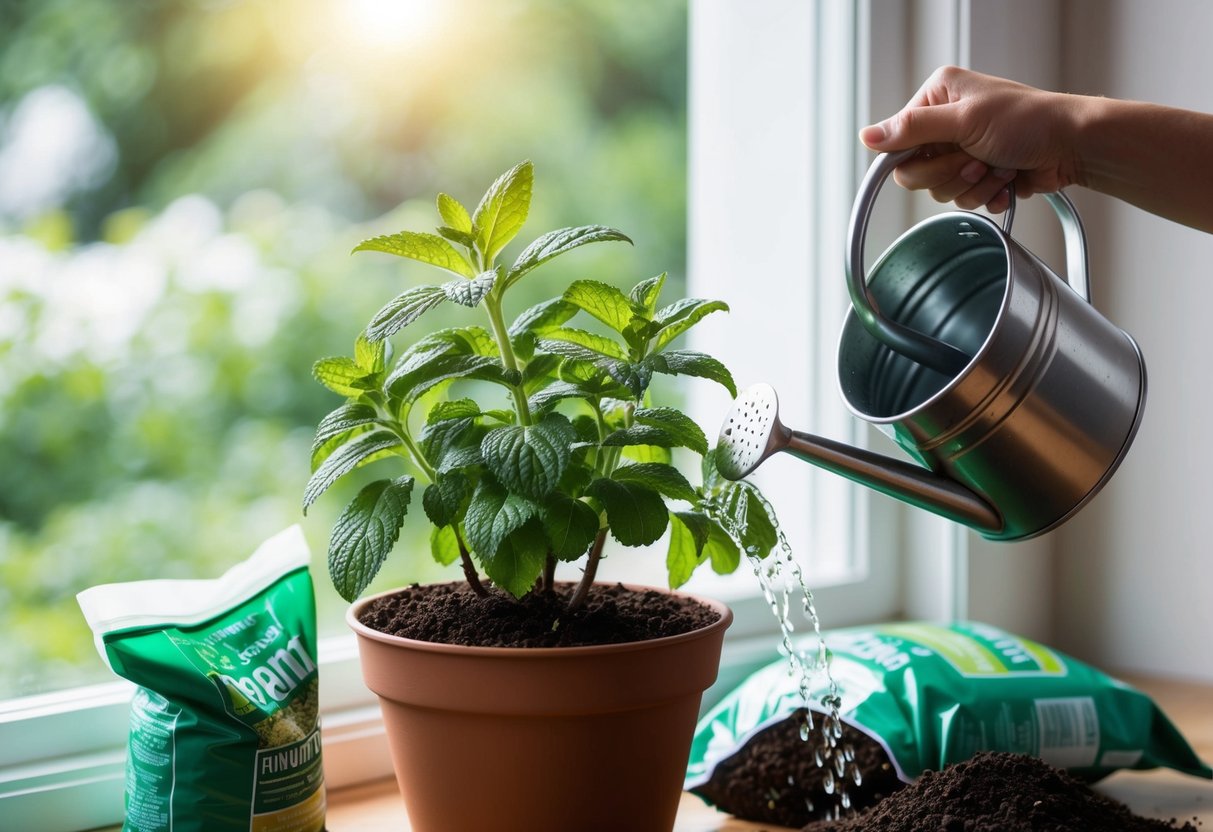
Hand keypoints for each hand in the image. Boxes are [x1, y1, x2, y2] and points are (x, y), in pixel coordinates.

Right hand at [859, 66, 1083, 212]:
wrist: (1072, 146)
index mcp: (937, 98)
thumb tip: (867, 136)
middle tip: (977, 158)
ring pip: (940, 190)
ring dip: (973, 185)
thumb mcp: (965, 120)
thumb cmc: (1030, 121)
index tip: (946, 154)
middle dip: (950, 173)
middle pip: (916, 173)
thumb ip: (913, 129)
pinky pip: (963, 199)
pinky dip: (987, 194)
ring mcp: (962, 150)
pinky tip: (1006, 178)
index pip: (898, 143)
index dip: (919, 159)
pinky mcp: (978, 174)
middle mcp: (946, 123)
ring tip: (998, 165)